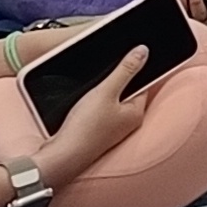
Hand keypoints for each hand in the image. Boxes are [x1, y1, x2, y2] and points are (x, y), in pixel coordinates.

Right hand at [37, 48, 158, 176]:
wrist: (62, 155)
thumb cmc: (86, 128)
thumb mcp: (106, 92)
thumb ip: (125, 70)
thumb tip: (144, 51)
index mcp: (136, 112)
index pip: (144, 83)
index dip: (136, 68)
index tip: (129, 55)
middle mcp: (128, 122)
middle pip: (127, 92)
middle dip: (118, 80)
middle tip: (106, 71)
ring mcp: (112, 128)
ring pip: (112, 102)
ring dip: (103, 92)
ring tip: (93, 87)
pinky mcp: (97, 132)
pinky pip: (100, 111)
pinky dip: (94, 103)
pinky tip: (84, 102)